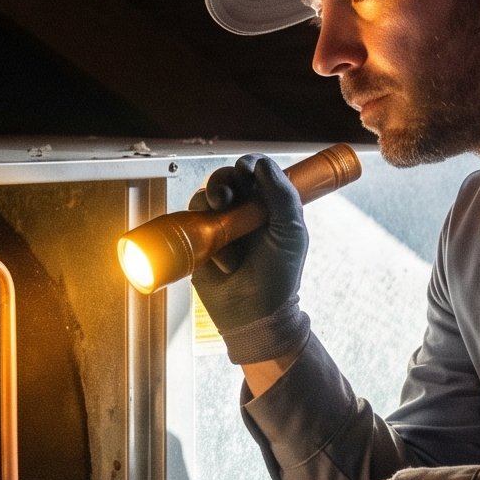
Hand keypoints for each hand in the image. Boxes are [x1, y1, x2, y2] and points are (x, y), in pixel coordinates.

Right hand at [190, 153, 310, 363]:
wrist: (255, 315)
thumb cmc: (279, 275)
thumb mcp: (291, 232)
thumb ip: (282, 195)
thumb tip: (262, 164)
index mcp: (266, 205)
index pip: (253, 173)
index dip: (247, 167)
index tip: (246, 171)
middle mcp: (240, 212)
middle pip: (224, 179)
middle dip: (222, 182)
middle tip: (225, 198)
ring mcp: (218, 227)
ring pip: (203, 198)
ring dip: (210, 207)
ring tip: (221, 229)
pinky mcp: (198, 243)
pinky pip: (188, 223)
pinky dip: (199, 233)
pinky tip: (217, 255)